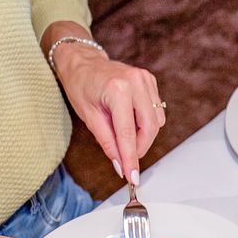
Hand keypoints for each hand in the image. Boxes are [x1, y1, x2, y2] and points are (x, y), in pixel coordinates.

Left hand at [50, 34, 162, 184]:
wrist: (82, 61)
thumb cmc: (81, 85)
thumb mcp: (89, 117)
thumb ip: (107, 141)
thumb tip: (120, 165)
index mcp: (117, 90)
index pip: (128, 133)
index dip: (130, 158)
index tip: (132, 176)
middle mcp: (136, 82)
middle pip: (149, 128)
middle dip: (139, 148)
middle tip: (127, 160)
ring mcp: (145, 80)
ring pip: (156, 121)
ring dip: (143, 136)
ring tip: (124, 136)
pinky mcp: (150, 81)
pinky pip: (156, 110)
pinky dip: (146, 123)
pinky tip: (131, 121)